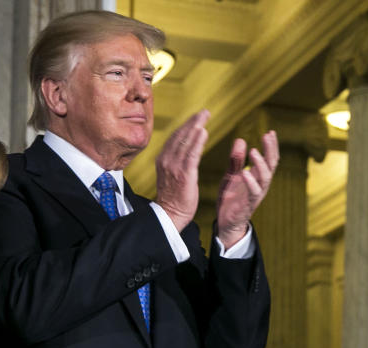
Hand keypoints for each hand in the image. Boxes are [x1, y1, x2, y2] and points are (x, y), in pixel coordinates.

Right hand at [155, 109, 208, 230]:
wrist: (169, 215)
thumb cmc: (173, 198)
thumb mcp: (170, 175)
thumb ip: (174, 162)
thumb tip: (181, 151)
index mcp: (163, 160)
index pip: (175, 138)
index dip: (186, 126)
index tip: (196, 118)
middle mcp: (167, 160)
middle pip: (180, 135)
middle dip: (192, 122)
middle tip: (204, 112)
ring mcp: (174, 167)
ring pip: (185, 141)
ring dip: (196, 126)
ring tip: (205, 116)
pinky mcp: (184, 174)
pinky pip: (191, 154)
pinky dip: (197, 141)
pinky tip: (203, 131)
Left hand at [216, 129, 278, 248]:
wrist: (227, 222)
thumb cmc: (232, 198)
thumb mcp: (232, 175)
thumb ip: (237, 159)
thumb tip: (240, 139)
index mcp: (258, 176)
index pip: (269, 158)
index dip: (271, 145)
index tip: (271, 132)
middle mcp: (261, 184)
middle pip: (271, 164)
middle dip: (271, 150)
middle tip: (268, 135)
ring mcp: (256, 194)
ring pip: (265, 177)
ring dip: (260, 164)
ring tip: (254, 151)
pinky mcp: (248, 203)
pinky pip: (253, 192)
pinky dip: (250, 181)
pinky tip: (245, 172)